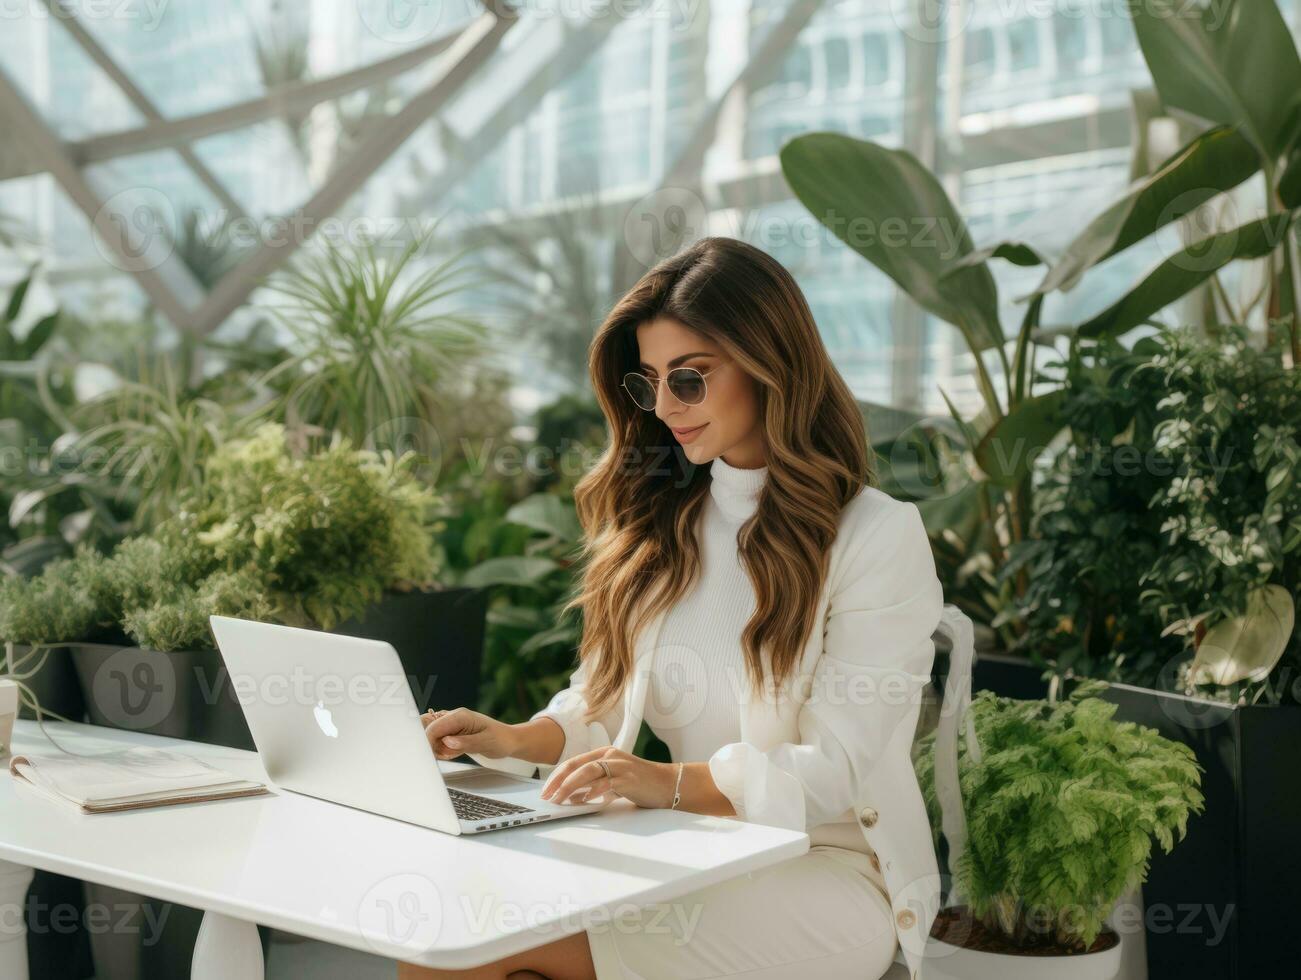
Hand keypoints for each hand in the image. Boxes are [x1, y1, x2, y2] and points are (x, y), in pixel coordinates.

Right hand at [421, 707, 516, 761]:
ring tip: (454, 753)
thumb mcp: (486, 743)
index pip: (434, 727)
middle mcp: (453, 717)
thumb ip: (466, 742)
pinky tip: (455, 752)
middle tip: (446, 754)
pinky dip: (442, 750)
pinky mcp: (451, 731)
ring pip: (431, 736)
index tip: (435, 756)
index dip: (429, 743)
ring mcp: (451, 724)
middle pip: (427, 727)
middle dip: (431, 744)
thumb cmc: (501, 740)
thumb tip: (447, 741)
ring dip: (438, 748)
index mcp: (460, 716)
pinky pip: (438, 741)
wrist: (508, 740)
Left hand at [539, 747, 673, 808]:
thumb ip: (592, 785)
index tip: (546, 790)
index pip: (573, 763)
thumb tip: (571, 796)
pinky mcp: (629, 778)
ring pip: (588, 772)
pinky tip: (586, 799)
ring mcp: (620, 766)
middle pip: (576, 766)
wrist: (667, 784)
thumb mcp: (611, 781)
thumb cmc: (639, 784)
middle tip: (547, 796)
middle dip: (558, 782)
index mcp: (603, 754)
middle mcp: (610, 756)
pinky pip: (607, 783)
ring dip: (570, 786)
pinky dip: (594, 790)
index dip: (556, 776)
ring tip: (560, 799)